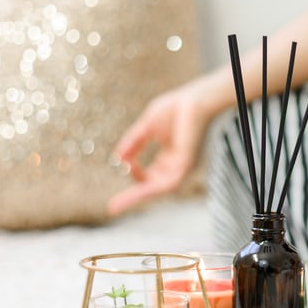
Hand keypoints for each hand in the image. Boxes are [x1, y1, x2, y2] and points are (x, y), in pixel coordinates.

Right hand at [107, 83, 213, 215]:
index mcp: (170, 158)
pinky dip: (152, 189)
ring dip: (138, 197)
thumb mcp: (147, 128)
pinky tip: (137, 193)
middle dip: (133, 196)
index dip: (135, 176)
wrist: (195, 99)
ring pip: (159, 189)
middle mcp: (177, 166)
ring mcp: (183, 166)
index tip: (122, 165)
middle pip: (153, 187)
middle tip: (112, 208)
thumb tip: (118, 159)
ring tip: (118, 206)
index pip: (151, 176)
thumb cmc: (176, 109)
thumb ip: (133, 142)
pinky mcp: (187, 164)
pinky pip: (169, 183)